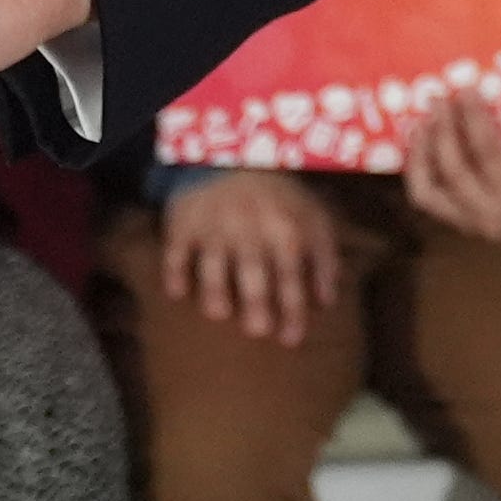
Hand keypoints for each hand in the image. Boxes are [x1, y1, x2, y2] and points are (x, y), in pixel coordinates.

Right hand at [155, 172, 347, 344]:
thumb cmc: (280, 201)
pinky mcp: (185, 225)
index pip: (291, 276)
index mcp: (285, 231)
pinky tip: (176, 293)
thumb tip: (326, 303)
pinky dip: (175, 271)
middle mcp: (250, 230)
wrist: (234, 160)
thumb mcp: (313, 220)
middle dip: (256, 302)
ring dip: (215, 289)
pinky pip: (176, 251)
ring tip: (219, 315)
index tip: (291, 339)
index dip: (292, 309)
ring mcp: (214, 228)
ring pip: (213, 264)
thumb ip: (324, 260)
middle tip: (257, 331)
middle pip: (253, 272)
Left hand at [402, 89, 500, 243]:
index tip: (466, 90)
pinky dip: (419, 168)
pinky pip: (426, 195)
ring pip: (428, 190)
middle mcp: (494, 218)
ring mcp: (471, 225)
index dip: (474, 118)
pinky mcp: (456, 223)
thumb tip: (479, 89)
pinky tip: (420, 142)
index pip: (489, 152)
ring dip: (422, 152)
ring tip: (422, 121)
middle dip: (443, 130)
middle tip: (439, 100)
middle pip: (455, 170)